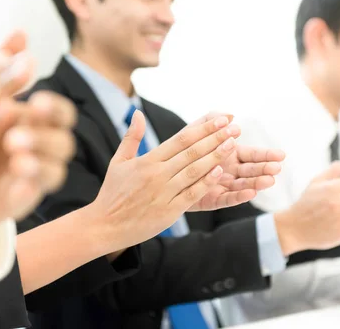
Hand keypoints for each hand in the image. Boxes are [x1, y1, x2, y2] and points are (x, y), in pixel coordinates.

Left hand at [0, 33, 76, 228]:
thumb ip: (2, 68)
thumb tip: (20, 31)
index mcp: (34, 121)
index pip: (58, 110)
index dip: (52, 104)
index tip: (34, 97)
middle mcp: (41, 144)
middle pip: (65, 135)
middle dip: (49, 127)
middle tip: (29, 115)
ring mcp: (35, 172)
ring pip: (58, 164)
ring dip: (40, 152)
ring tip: (14, 147)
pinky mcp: (23, 196)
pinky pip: (38, 191)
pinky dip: (32, 180)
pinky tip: (16, 173)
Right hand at [87, 111, 239, 251]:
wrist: (104, 226)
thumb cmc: (112, 193)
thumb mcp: (119, 162)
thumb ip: (132, 137)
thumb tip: (137, 113)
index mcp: (147, 161)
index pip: (180, 140)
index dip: (202, 128)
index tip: (220, 119)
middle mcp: (157, 175)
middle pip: (191, 152)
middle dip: (215, 138)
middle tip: (234, 127)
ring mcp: (163, 193)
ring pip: (194, 171)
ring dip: (215, 157)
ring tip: (232, 145)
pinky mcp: (169, 211)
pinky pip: (191, 194)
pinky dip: (205, 183)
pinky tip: (219, 173)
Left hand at [185, 113, 283, 210]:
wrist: (162, 176)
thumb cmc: (181, 151)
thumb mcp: (194, 133)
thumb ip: (210, 122)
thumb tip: (230, 115)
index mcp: (228, 155)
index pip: (251, 155)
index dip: (265, 155)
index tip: (281, 155)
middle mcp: (228, 171)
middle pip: (250, 170)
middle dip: (264, 168)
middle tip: (278, 167)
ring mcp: (221, 186)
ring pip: (242, 185)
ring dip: (256, 182)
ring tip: (269, 180)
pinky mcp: (211, 200)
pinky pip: (227, 198)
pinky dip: (239, 196)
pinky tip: (251, 193)